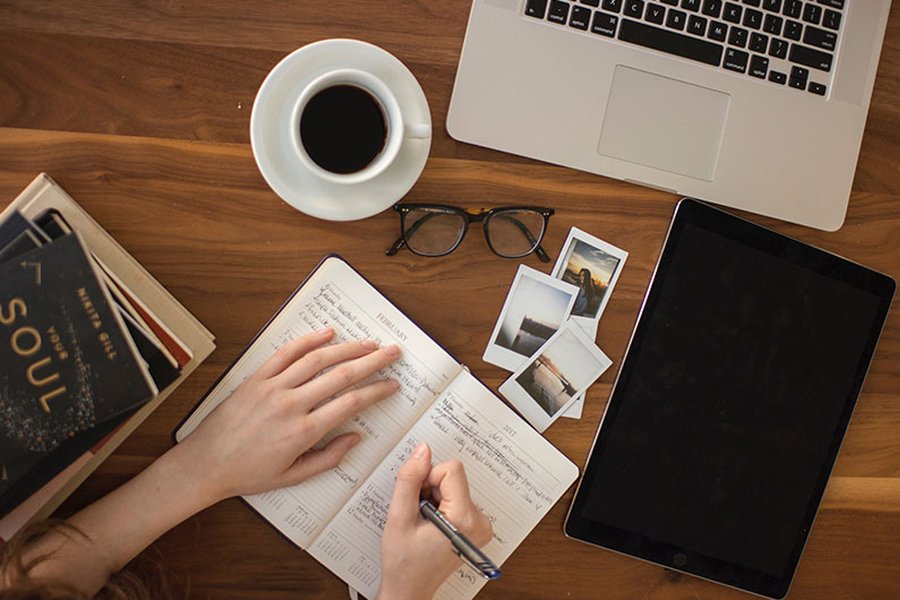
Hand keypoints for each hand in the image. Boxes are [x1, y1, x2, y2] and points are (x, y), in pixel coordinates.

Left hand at [178, 328, 400, 502]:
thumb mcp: (293, 477)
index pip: (351, 403)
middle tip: (392, 352)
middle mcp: (291, 405)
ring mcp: (272, 388)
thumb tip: (356, 438)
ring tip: (368, 342)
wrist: (205, 464)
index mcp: (303, 432)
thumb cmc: (248, 473)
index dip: (377, 391)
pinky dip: (308, 340)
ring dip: (347, 348)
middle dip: (372, 361)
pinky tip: (327, 333)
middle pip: (341, 375)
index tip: (392, 384)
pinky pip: (285, 353)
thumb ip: (328, 458)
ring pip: (317, 359)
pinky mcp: (256, 378)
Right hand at [377, 443, 492, 599]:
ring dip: (434, 497)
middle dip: (430, 489)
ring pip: (453, 486)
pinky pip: (457, 497)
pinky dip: (441, 505)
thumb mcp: (399, 517)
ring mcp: (480, 525)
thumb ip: (409, 480)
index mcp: (465, 519)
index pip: (451, 470)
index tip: (417, 499)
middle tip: (418, 514)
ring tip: (423, 523)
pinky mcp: (476, 526)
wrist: (409, 589)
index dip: (427, 478)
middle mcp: (480, 521)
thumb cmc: (404, 563)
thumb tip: (422, 451)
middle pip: (453, 477)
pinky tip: (431, 525)